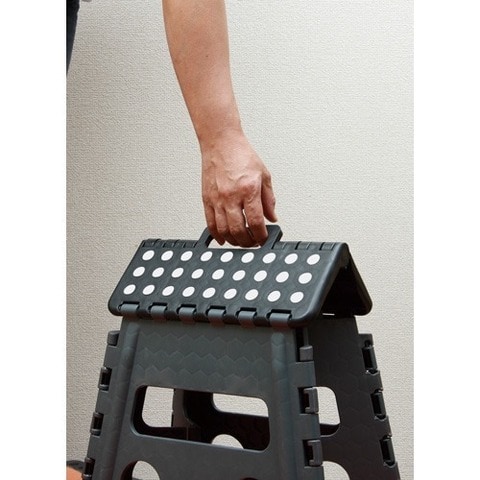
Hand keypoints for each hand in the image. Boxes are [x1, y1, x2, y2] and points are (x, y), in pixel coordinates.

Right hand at [201, 129, 276, 246]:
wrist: (221, 143)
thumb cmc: (241, 155)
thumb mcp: (264, 175)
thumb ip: (269, 199)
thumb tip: (272, 217)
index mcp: (248, 190)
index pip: (256, 222)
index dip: (261, 236)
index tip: (264, 239)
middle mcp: (231, 196)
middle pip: (238, 230)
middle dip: (248, 242)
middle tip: (253, 242)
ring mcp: (217, 199)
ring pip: (224, 230)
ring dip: (234, 241)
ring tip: (241, 240)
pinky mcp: (207, 199)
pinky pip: (210, 223)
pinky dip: (217, 235)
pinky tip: (223, 238)